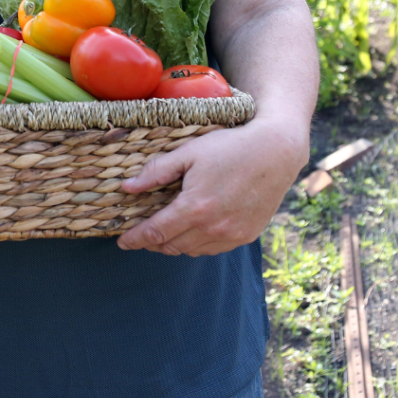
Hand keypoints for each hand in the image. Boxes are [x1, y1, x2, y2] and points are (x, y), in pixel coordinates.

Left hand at [116, 116, 305, 256]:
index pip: (155, 232)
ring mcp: (232, 235)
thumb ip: (156, 171)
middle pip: (171, 245)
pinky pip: (213, 249)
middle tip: (139, 235)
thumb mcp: (188, 152)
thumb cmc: (230, 147)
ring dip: (174, 244)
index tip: (122, 242)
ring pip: (192, 250)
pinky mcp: (246, 236)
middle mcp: (213, 227)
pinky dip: (197, 244)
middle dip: (151, 243)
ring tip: (164, 232)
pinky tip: (192, 231)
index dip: (135, 239)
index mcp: (194, 207)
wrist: (275, 152)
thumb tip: (127, 187)